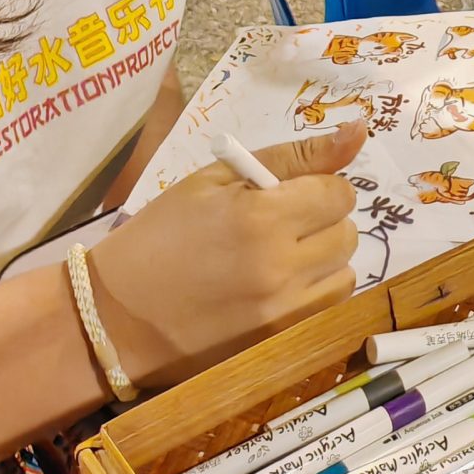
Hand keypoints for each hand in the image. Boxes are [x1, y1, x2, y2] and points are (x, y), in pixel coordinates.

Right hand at [86, 123, 364, 384]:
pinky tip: (277, 287)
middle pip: (346, 232)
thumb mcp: (215, 180)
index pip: (338, 192)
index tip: (289, 194)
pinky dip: (313, 292)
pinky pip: (327, 308)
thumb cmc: (161, 236)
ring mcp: (283, 313)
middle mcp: (281, 268)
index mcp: (262, 218)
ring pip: (344, 272)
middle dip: (322, 221)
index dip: (318, 186)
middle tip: (280, 224)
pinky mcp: (279, 344)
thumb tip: (358, 129)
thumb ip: (291, 156)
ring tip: (278, 257)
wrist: (115, 316)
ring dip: (322, 259)